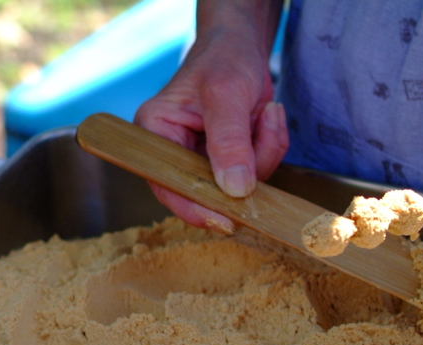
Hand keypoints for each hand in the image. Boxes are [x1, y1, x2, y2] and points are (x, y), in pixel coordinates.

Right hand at [134, 0, 286, 232]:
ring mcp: (202, 159)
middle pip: (208, 190)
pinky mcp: (227, 161)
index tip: (225, 220)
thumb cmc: (223, 58)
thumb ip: (229, 142)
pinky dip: (269, 147)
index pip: (167, 185)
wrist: (242, 45)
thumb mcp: (226, 94)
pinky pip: (255, 173)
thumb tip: (235, 189)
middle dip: (245, 166)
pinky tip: (265, 117)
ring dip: (263, 152)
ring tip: (265, 112)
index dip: (194, 207)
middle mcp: (173, 152)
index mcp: (153, 135)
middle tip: (264, 128)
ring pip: (238, 185)